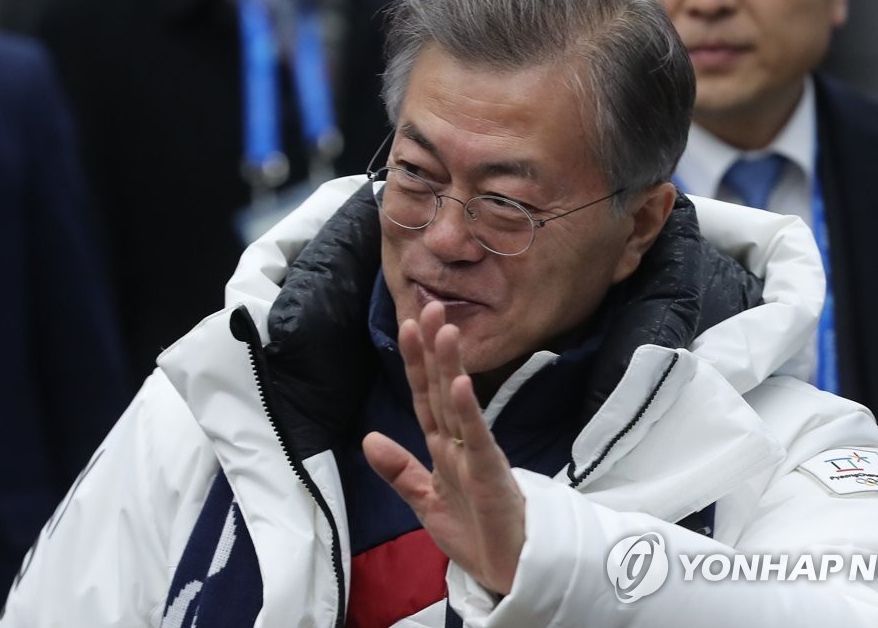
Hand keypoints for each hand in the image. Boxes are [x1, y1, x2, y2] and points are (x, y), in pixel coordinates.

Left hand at [362, 301, 525, 594]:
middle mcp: (458, 443)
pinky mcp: (492, 474)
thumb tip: (369, 439)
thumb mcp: (424, 500)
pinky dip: (467, 412)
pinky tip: (461, 385)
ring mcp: (476, 456)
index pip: (424, 396)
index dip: (415, 363)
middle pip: (441, 388)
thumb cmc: (474, 533)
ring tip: (444, 330)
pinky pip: (477, 438)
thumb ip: (399, 470)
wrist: (508, 571)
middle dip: (433, 349)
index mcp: (442, 447)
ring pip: (459, 404)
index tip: (408, 325)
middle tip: (428, 306)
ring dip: (450, 366)